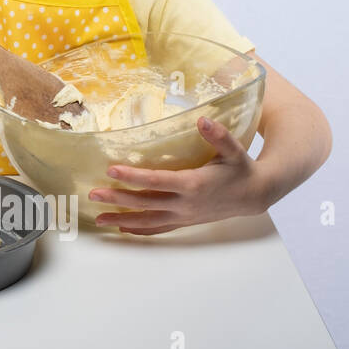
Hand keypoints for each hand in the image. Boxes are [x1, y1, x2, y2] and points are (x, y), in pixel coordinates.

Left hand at [89, 116, 264, 233]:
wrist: (255, 195)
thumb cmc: (241, 169)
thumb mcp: (235, 150)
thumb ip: (218, 135)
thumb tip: (202, 119)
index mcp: (193, 184)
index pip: (157, 180)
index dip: (133, 176)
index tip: (112, 170)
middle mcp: (185, 203)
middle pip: (145, 202)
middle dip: (118, 199)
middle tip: (93, 193)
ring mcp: (184, 216)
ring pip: (148, 220)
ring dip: (122, 219)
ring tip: (98, 219)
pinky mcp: (185, 222)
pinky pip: (159, 228)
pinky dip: (140, 230)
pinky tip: (122, 228)